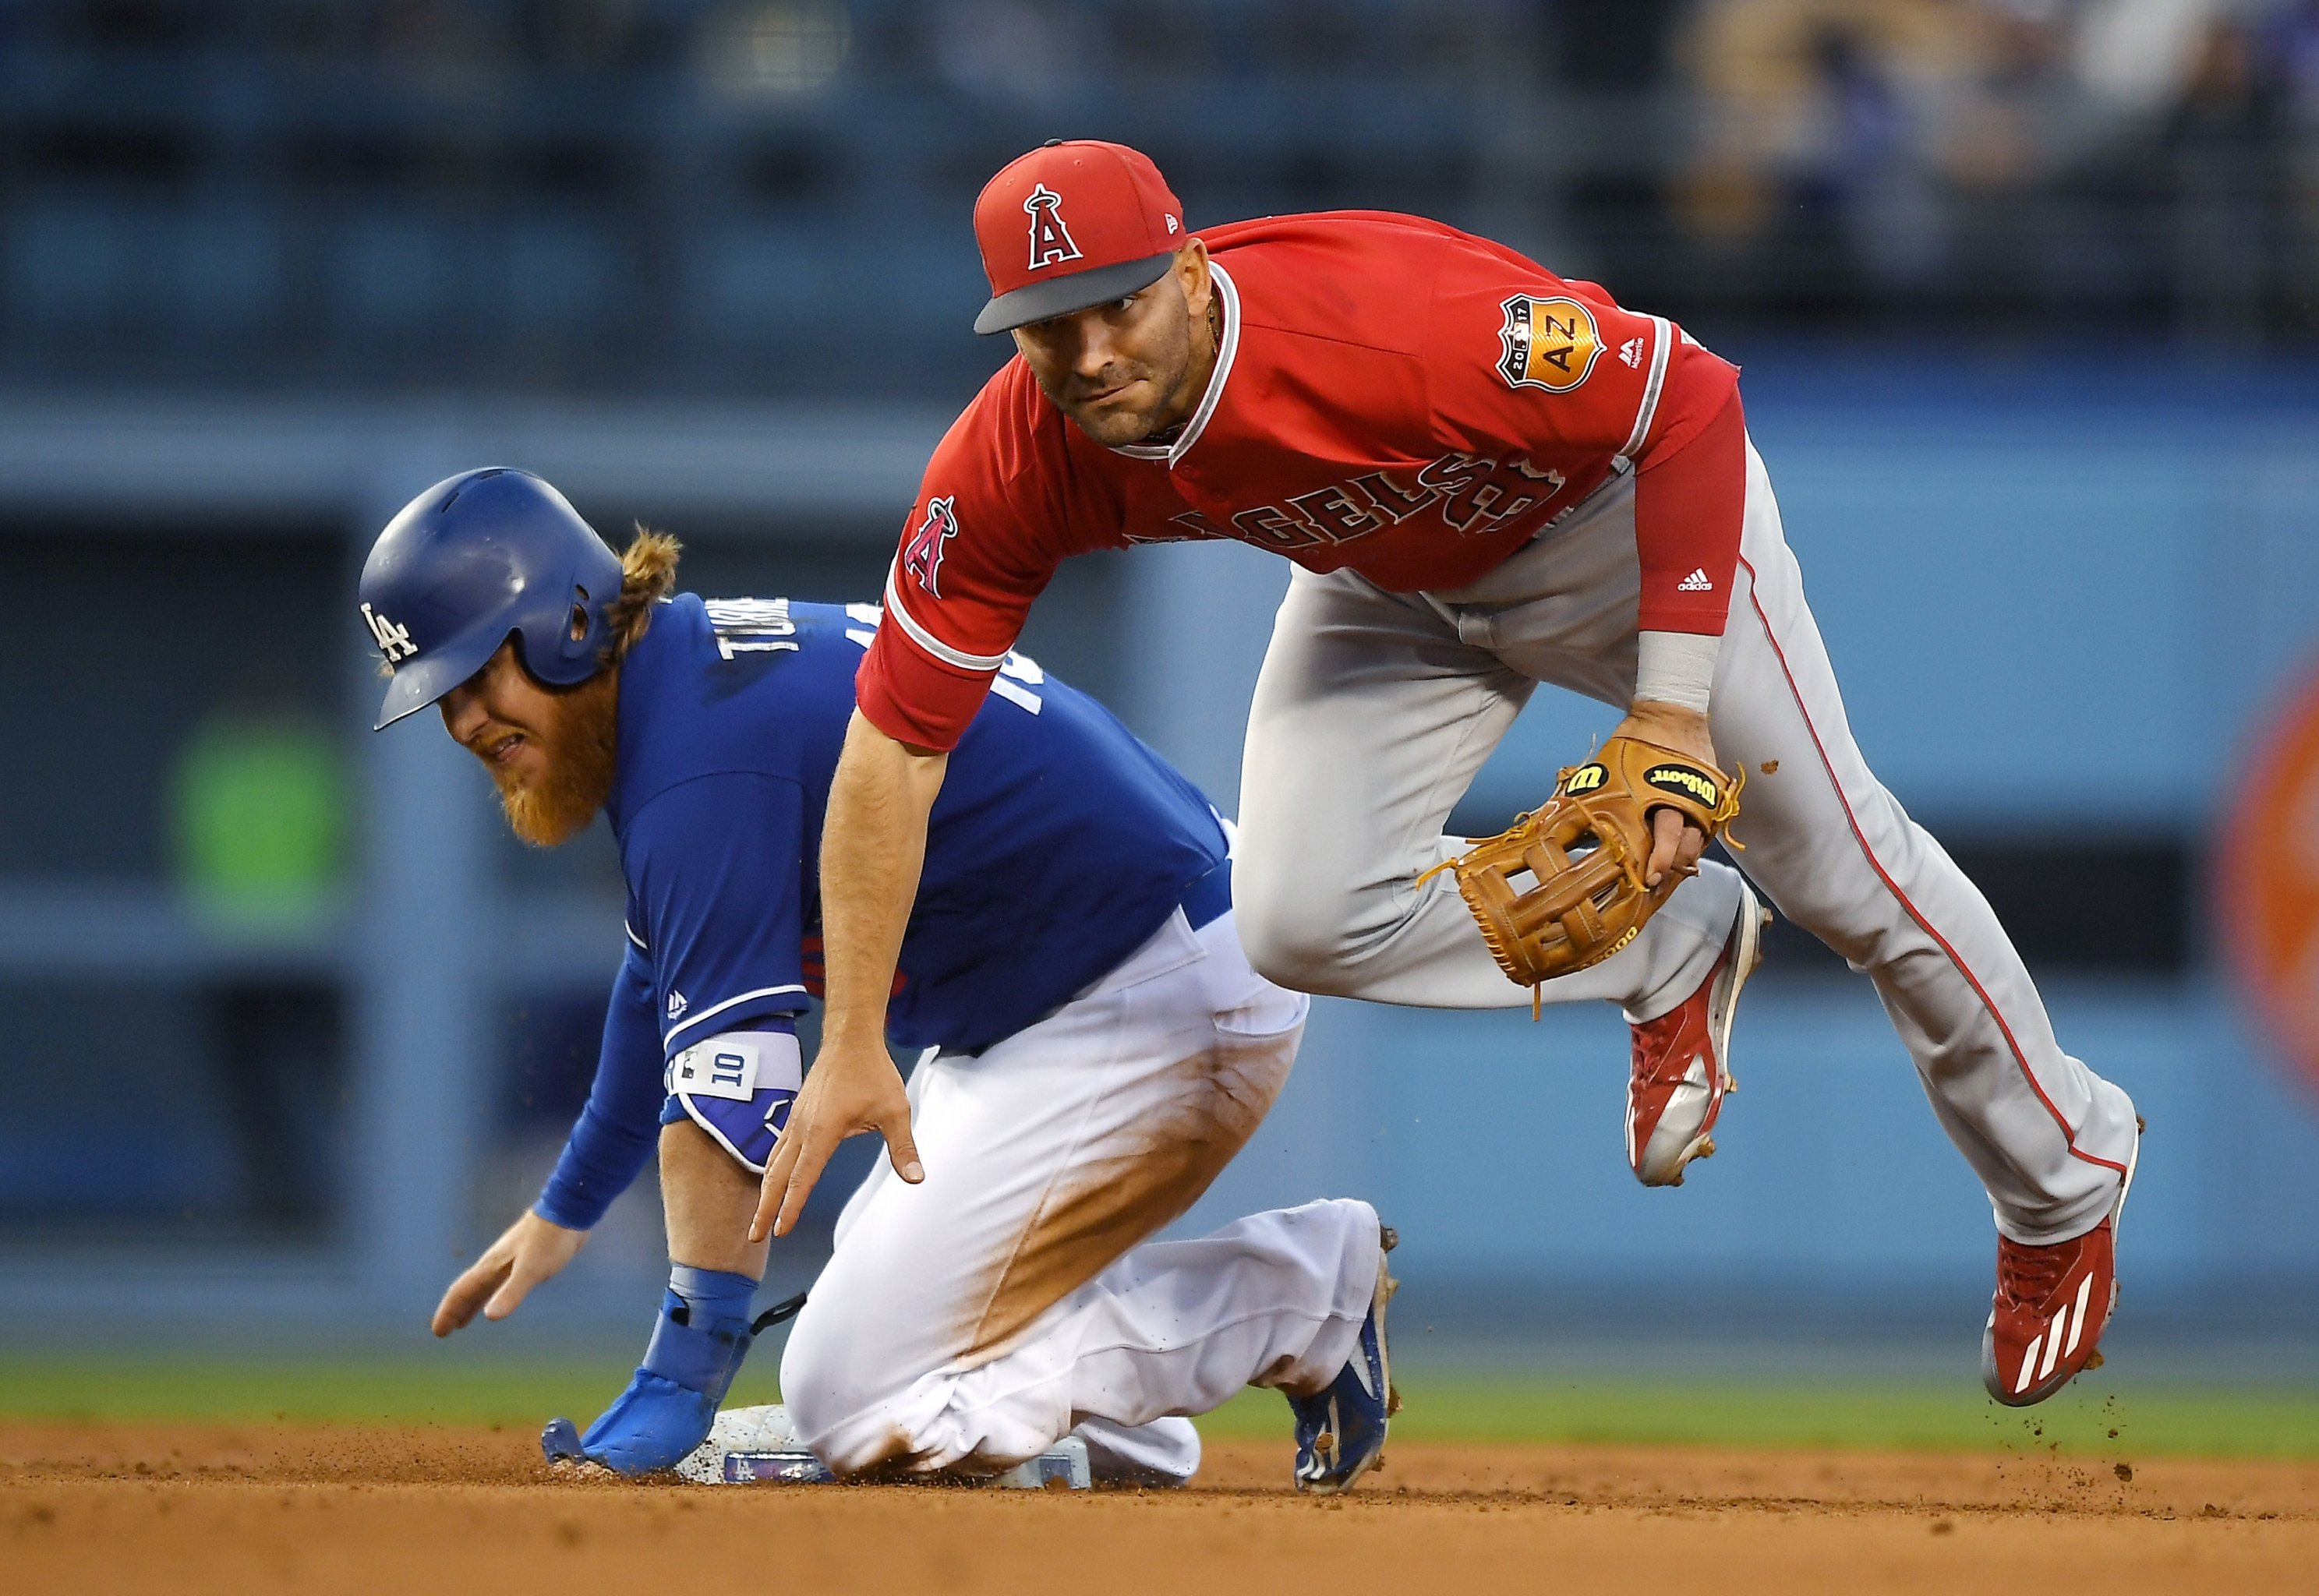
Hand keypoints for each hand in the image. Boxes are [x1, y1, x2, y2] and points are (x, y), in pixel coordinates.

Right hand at [431, 1209, 586, 1336]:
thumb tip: (489, 1316)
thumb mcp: (531, 1270)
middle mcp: (494, 1264)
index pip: (462, 1292)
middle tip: (444, 1331)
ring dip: (471, 1304)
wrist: (567, 1211)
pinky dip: (491, 1295)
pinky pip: (498, 1283)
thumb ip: (511, 1292)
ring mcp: (508, 1260)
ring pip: (482, 1287)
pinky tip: (498, 1297)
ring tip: (464, 1322)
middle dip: (455, 1311)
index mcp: (491, 1267)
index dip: (449, 1312)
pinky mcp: (523, 1259)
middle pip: (468, 1290)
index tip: (438, 1332)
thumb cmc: (549, 1241)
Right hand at [751, 1033, 923, 1242]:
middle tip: (754, 1236)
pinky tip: (771, 1177)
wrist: (850, 1039)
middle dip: (765, 1208)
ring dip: (765, 1191)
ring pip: (773, 1163)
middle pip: (777, 1177)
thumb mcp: (895, 1111)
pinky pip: (778, 1147)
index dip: (791, 1207)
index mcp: (822, 1133)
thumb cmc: (873, 1072)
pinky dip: (770, 1169)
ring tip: (758, 1216)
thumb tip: (916, 1178)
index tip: (781, 1231)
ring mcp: (796, 1120)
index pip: (802, 1179)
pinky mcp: (797, 1113)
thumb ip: (903, 1147)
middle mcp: (802, 1129)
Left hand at [1612, 701, 1718, 888]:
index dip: (1657, 862)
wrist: (1671, 713)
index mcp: (1656, 794)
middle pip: (1684, 843)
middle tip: (1657, 882)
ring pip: (1697, 839)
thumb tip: (1567, 826)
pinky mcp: (1711, 794)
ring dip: (1684, 858)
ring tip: (1670, 873)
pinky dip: (1695, 842)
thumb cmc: (1635, 741)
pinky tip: (1683, 853)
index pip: (1662, 837)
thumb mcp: (1608, 768)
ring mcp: (1701, 797)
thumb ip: (1594, 796)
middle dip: (1671, 866)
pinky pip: (1705, 826)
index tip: (1648, 880)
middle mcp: (1682, 799)